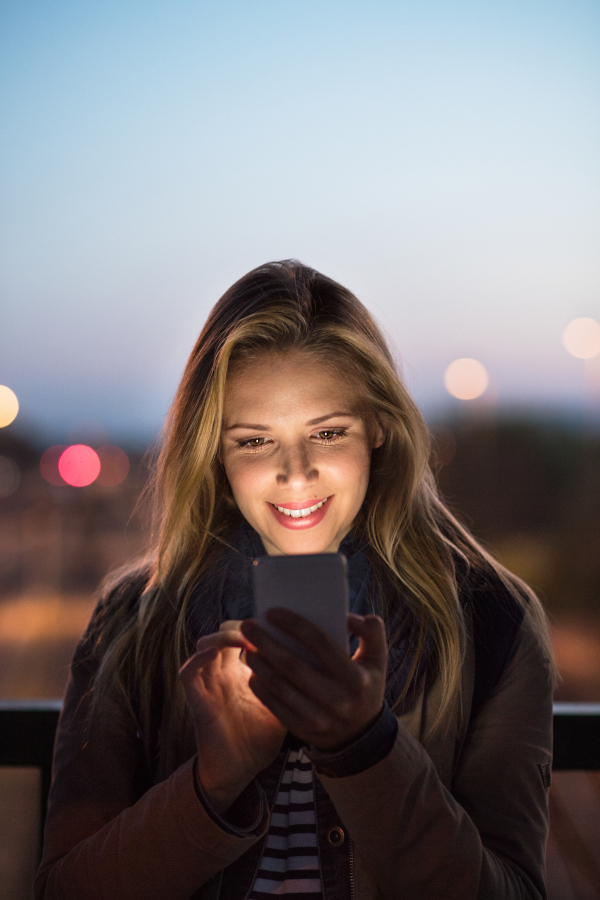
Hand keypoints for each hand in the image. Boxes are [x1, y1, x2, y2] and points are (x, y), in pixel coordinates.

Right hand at [179, 621, 286, 813]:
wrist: (238, 770)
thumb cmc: (262, 737)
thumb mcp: (283, 702)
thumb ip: (293, 679)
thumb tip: (324, 658)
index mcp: (243, 669)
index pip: (246, 634)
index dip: (260, 624)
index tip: (281, 621)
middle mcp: (223, 671)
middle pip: (226, 632)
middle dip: (244, 625)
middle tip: (264, 627)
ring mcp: (208, 683)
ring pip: (206, 644)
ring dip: (224, 636)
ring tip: (245, 638)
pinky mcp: (197, 699)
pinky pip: (188, 672)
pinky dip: (200, 658)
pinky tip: (216, 652)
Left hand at [240, 611, 386, 751]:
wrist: (361, 736)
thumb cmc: (365, 685)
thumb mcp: (378, 659)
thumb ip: (372, 632)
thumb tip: (349, 617)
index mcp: (355, 678)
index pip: (320, 643)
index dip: (294, 625)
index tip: (272, 612)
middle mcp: (337, 699)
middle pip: (293, 665)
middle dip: (266, 642)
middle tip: (248, 625)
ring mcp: (319, 718)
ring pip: (281, 687)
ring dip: (260, 665)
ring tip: (247, 646)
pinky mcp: (303, 730)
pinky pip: (276, 707)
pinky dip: (261, 688)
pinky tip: (252, 672)